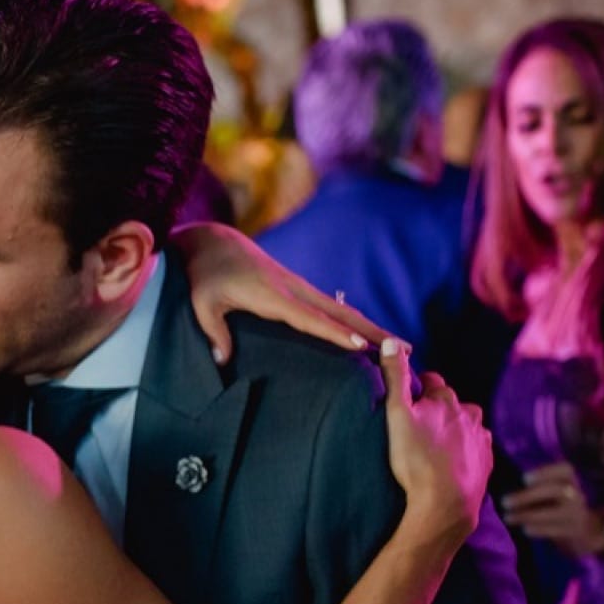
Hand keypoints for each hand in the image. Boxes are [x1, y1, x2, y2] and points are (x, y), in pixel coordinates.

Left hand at [173, 221, 389, 361]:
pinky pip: (330, 307)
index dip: (335, 332)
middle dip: (371, 329)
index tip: (362, 345)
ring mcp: (297, 286)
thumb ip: (212, 331)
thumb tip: (222, 361)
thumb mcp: (201, 303)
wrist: (212, 242)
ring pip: (340, 308)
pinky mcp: (296, 288)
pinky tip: (366, 334)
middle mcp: (291, 288)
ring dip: (370, 325)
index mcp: (271, 295)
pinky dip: (352, 320)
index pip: (309, 318)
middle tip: (402, 348)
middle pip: (339, 311)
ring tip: (397, 344)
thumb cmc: (203, 276)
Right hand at [381, 340, 490, 546]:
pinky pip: (477, 446)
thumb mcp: (397, 415)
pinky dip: (466, 448)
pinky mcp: (486, 460)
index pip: (431, 379)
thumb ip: (394, 377)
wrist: (445, 504)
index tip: (407, 398)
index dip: (417, 386)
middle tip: (418, 423)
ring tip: (436, 444)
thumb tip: (391, 341)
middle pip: (451, 401)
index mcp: (445, 399)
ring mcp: (480, 438)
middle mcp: (468, 413)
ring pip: (467, 423)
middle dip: (437, 407)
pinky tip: (453, 460)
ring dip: (455, 427)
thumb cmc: (416, 460)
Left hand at [501, 462, 603, 556]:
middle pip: (556, 491)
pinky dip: (538, 529)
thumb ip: (537, 486)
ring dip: (528, 514)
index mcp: (570, 480)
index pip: (565, 470)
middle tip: (504, 502)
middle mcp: (577, 494)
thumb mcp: (552, 491)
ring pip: (554, 512)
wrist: (584, 531)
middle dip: (528, 496)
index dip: (545, 472)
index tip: (524, 478)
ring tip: (508, 517)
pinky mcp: (573, 532)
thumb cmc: (558, 505)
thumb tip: (506, 487)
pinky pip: (555, 530)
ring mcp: (577, 514)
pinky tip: (524, 529)